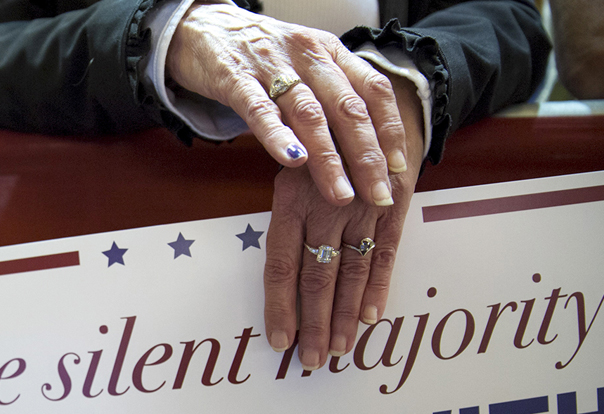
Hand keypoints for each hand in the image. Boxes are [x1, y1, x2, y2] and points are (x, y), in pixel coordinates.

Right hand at [167, 3, 407, 207]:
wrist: (204, 27)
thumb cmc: (259, 54)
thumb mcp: (305, 62)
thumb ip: (332, 93)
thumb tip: (366, 144)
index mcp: (330, 51)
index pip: (373, 90)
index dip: (390, 130)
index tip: (399, 168)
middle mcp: (307, 55)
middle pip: (348, 108)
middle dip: (367, 156)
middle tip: (378, 195)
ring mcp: (271, 66)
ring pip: (309, 115)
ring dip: (329, 159)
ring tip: (340, 194)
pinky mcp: (235, 79)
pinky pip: (261, 111)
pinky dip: (279, 138)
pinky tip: (293, 162)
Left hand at [262, 68, 423, 368]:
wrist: (378, 101)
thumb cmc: (322, 146)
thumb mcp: (292, 173)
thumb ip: (286, 220)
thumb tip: (277, 276)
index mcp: (290, 200)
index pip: (280, 265)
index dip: (280, 306)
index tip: (279, 342)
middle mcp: (325, 207)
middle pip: (316, 277)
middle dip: (313, 324)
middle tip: (309, 362)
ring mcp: (362, 209)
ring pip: (350, 272)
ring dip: (344, 316)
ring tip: (338, 351)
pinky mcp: (395, 207)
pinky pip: (386, 254)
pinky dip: (379, 287)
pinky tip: (371, 318)